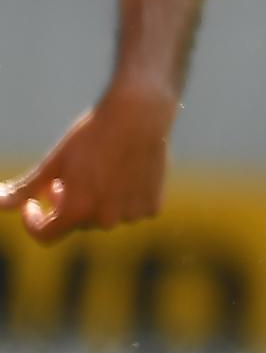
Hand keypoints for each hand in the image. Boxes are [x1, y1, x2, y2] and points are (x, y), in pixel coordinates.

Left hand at [2, 82, 174, 240]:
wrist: (139, 117)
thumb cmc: (92, 135)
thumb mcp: (55, 161)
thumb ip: (26, 188)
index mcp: (78, 209)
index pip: (45, 235)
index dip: (32, 221)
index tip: (33, 202)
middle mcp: (106, 219)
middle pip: (76, 222)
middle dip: (66, 204)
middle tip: (68, 177)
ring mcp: (132, 215)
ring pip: (104, 217)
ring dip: (95, 202)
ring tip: (99, 172)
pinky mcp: (152, 207)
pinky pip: (130, 211)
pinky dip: (122, 199)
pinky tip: (124, 174)